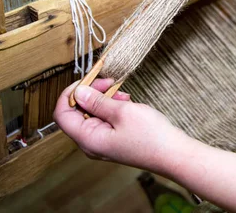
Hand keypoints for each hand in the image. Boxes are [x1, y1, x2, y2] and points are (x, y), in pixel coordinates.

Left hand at [54, 79, 187, 173]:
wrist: (173, 155)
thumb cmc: (150, 136)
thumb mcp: (122, 111)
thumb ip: (97, 101)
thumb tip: (78, 92)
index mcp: (88, 139)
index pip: (62, 114)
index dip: (69, 94)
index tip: (85, 81)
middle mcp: (91, 143)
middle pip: (76, 113)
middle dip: (90, 94)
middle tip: (107, 82)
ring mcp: (102, 142)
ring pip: (91, 114)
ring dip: (103, 99)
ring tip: (122, 93)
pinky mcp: (113, 140)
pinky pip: (104, 120)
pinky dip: (111, 108)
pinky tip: (126, 102)